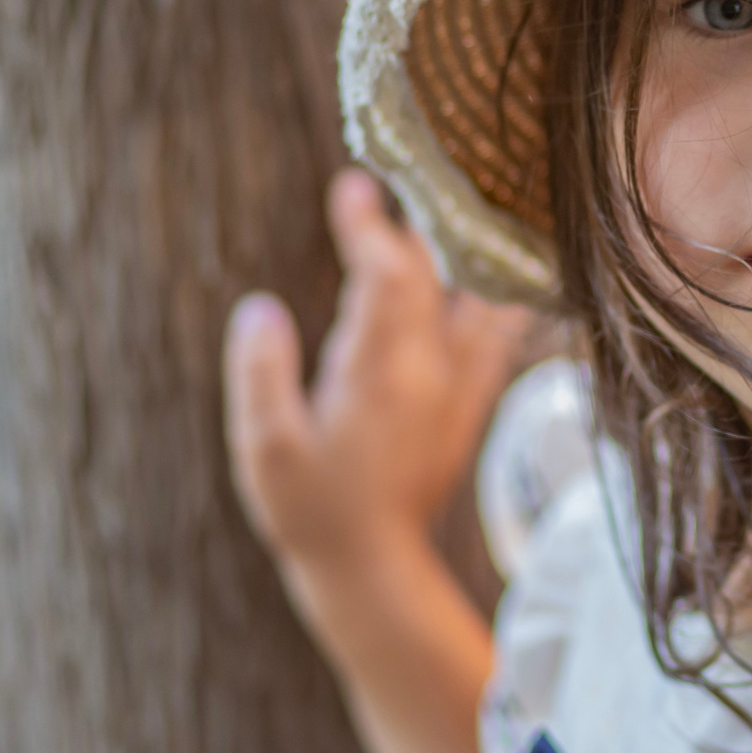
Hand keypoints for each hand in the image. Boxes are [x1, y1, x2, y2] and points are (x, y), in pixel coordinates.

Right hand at [224, 169, 528, 655]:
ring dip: (456, 256)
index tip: (354, 184)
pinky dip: (486, 295)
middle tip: (381, 187)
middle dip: (407, 228)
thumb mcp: (265, 448)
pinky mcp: (467, 406)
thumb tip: (259, 306)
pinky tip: (480, 275)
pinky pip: (492, 335)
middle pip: (434, 278)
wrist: (374, 568)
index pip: (388, 277)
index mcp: (382, 374)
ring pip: (475, 301)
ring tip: (435, 214)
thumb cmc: (311, 510)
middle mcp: (433, 373)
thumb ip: (261, 373)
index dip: (372, 227)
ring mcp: (459, 389)